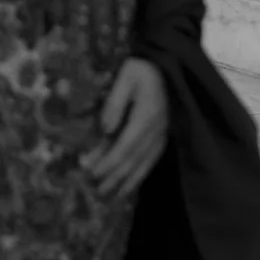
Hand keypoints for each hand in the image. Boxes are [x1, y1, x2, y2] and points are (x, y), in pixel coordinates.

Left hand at [82, 53, 168, 202]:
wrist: (167, 63)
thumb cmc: (142, 68)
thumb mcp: (125, 78)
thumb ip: (114, 103)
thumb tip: (105, 130)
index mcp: (145, 117)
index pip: (124, 147)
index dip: (108, 163)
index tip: (92, 174)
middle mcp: (156, 130)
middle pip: (133, 160)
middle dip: (115, 177)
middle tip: (98, 192)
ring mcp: (162, 134)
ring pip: (144, 164)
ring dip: (128, 181)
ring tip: (113, 195)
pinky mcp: (164, 135)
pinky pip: (153, 159)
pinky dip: (142, 174)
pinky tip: (132, 183)